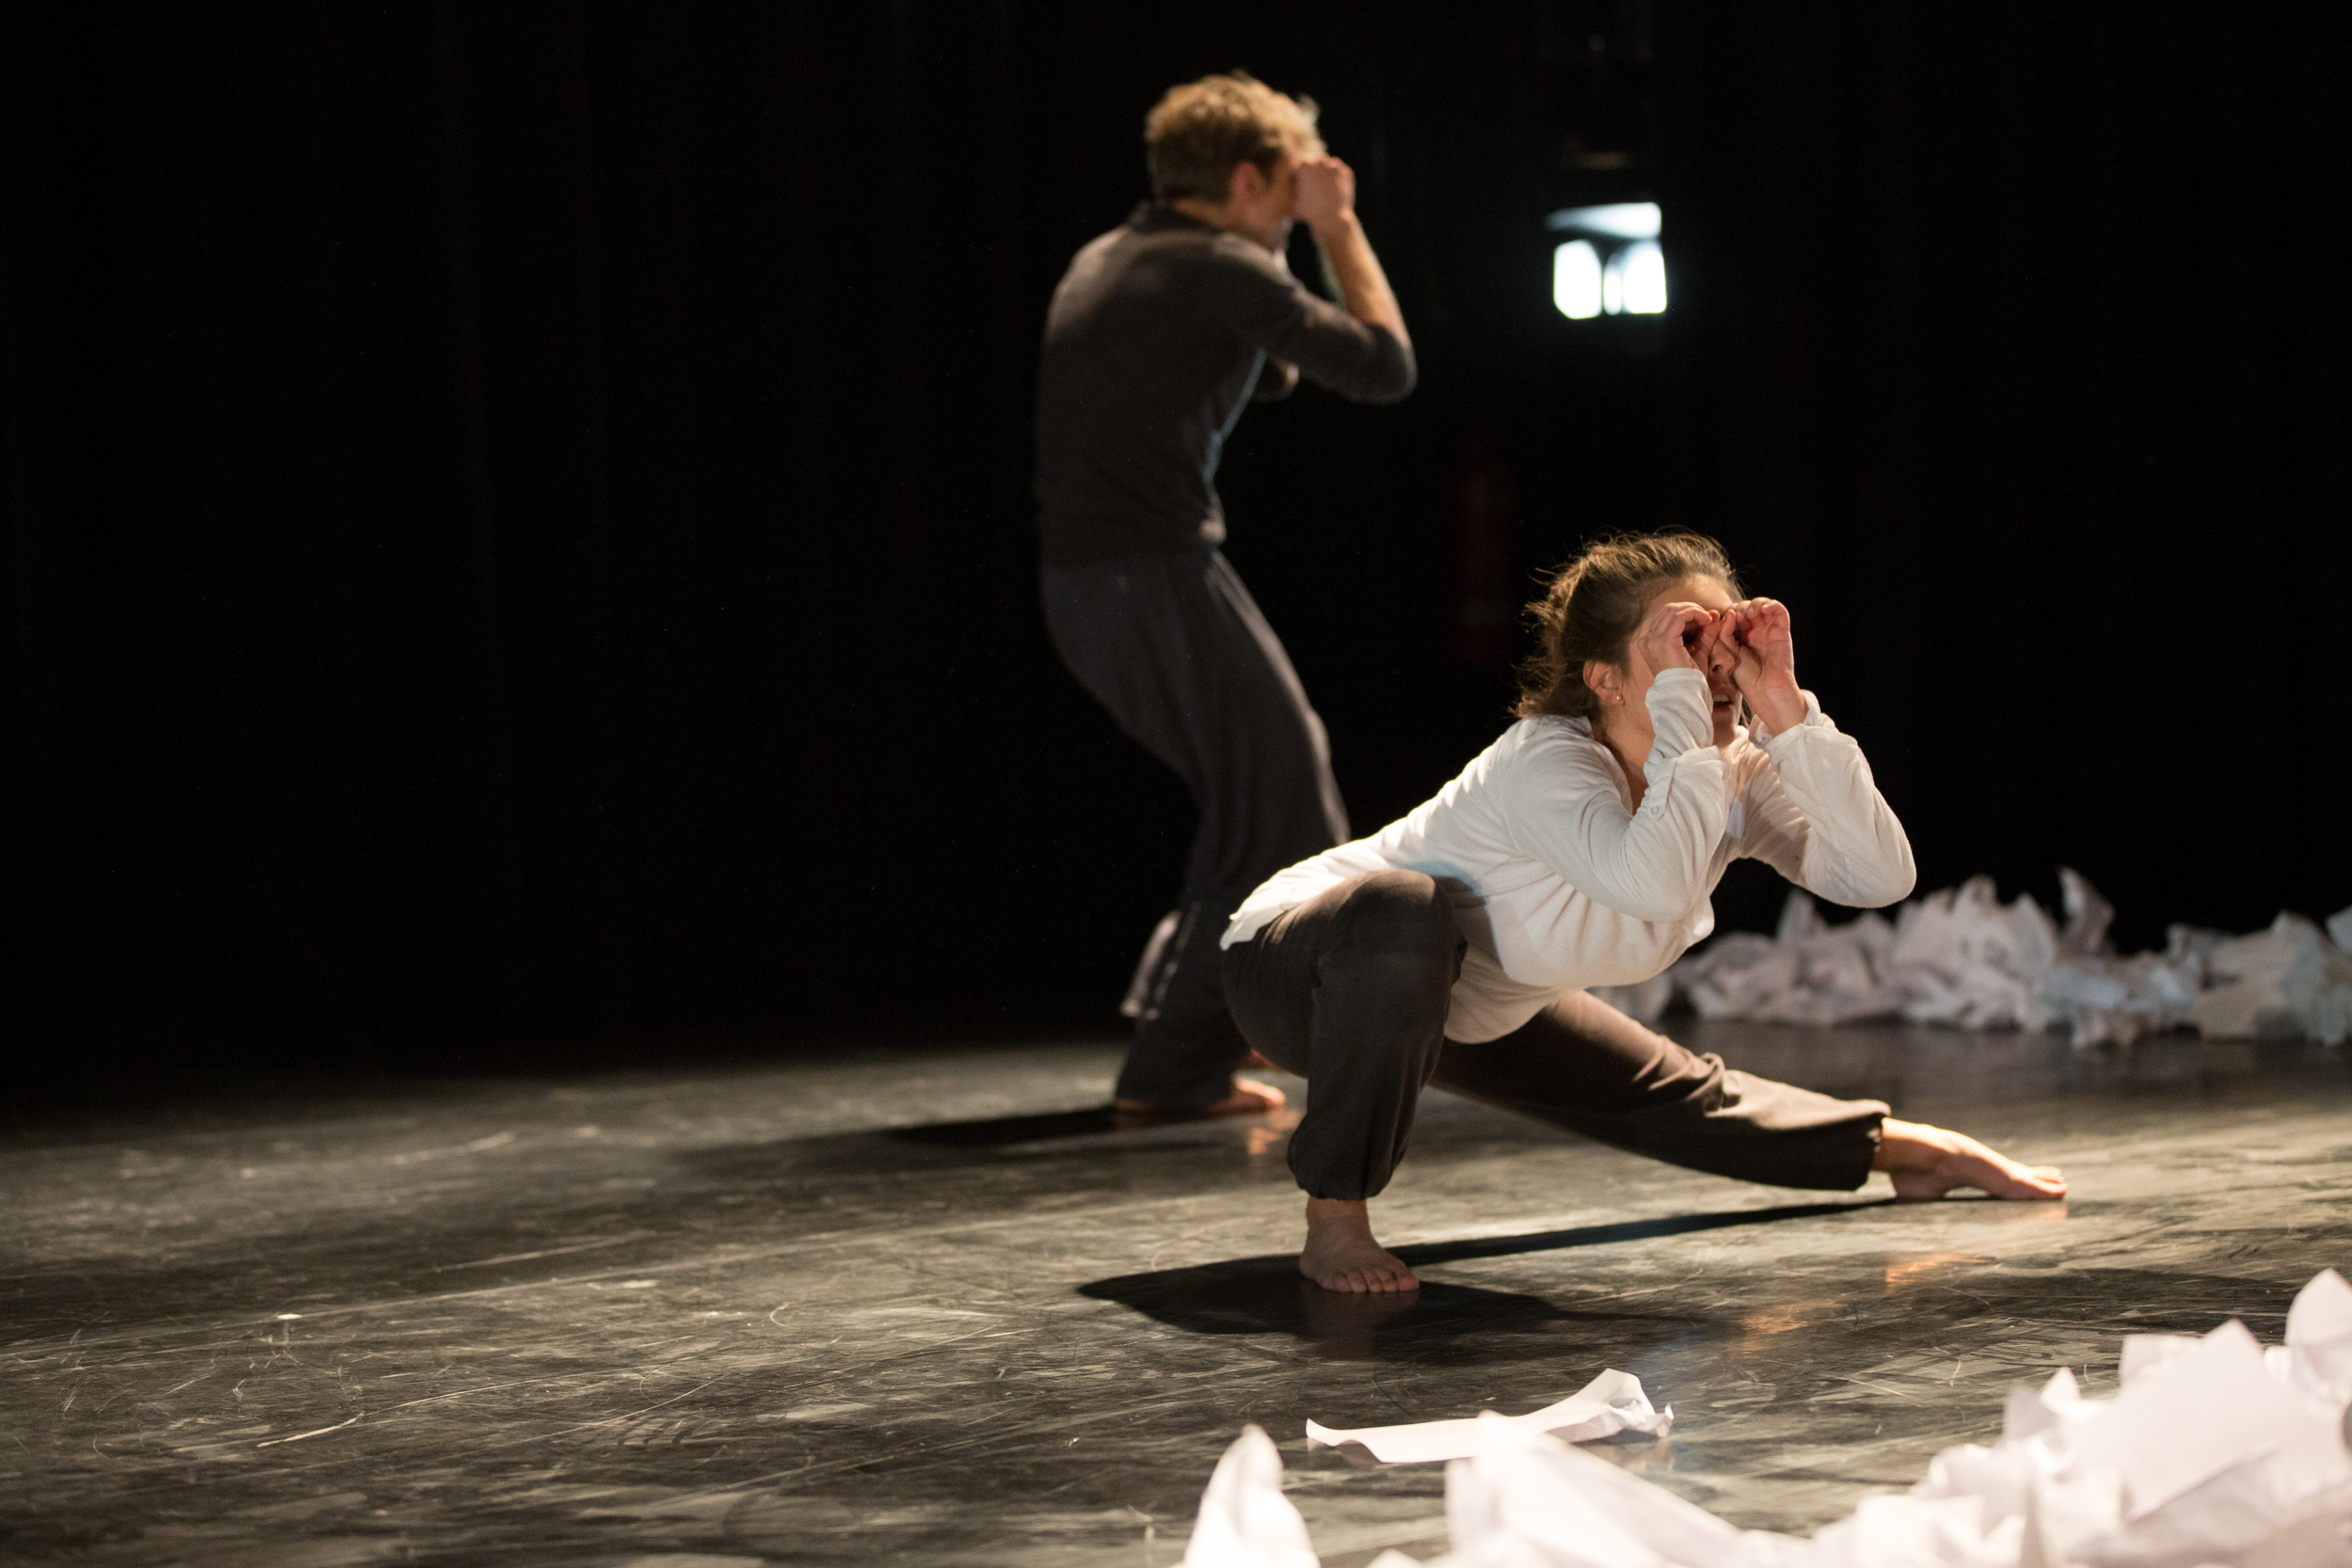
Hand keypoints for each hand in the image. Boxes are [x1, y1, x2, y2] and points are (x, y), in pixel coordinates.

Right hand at [1291, 155, 1356, 235]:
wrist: (1332, 219)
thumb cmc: (1308, 213)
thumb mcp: (1291, 203)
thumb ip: (1286, 192)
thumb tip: (1283, 189)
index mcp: (1304, 165)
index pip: (1298, 164)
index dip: (1298, 174)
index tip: (1299, 183)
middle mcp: (1320, 161)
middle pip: (1313, 162)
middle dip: (1312, 172)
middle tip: (1312, 187)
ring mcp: (1334, 166)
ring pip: (1327, 165)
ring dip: (1324, 173)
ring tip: (1323, 188)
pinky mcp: (1347, 173)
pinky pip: (1340, 172)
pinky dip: (1337, 179)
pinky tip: (1333, 189)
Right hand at [1632, 600, 1717, 676]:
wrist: (1685, 694)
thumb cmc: (1690, 678)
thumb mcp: (1698, 650)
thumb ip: (1705, 632)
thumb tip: (1713, 614)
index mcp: (1649, 643)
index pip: (1666, 617)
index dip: (1686, 613)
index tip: (1704, 619)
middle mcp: (1647, 639)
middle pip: (1668, 610)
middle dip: (1689, 608)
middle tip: (1706, 616)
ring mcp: (1653, 639)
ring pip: (1673, 609)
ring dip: (1693, 610)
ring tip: (1706, 618)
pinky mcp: (1664, 640)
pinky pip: (1680, 616)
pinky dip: (1694, 613)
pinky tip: (1705, 620)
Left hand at [1725, 598, 1802, 729]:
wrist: (1766, 690)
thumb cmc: (1747, 677)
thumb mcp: (1728, 652)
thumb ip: (1725, 633)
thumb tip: (1729, 612)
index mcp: (1742, 637)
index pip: (1735, 615)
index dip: (1730, 612)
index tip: (1726, 619)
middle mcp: (1756, 631)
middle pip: (1749, 608)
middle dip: (1742, 607)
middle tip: (1739, 616)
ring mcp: (1770, 630)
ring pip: (1764, 605)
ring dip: (1755, 604)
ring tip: (1749, 614)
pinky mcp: (1783, 631)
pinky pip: (1780, 611)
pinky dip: (1772, 604)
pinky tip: (1762, 610)